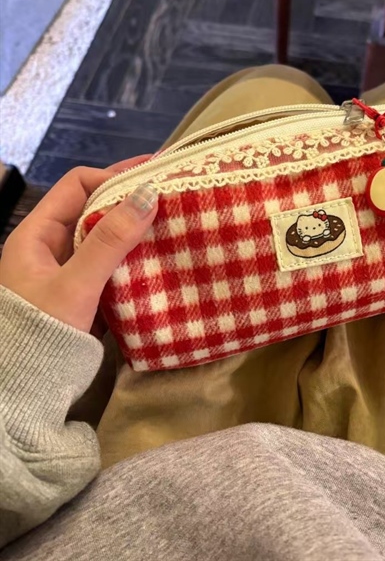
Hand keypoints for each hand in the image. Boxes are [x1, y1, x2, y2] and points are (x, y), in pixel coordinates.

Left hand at [0, 157, 157, 333]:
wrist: (27, 391)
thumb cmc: (43, 333)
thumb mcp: (76, 284)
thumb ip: (110, 241)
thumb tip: (148, 194)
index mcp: (38, 234)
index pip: (78, 186)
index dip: (114, 176)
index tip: (153, 178)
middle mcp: (52, 247)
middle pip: (95, 209)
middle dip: (131, 202)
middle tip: (172, 198)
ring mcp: (70, 272)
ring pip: (107, 239)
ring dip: (137, 232)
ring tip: (173, 227)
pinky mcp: (86, 295)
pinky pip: (114, 266)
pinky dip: (136, 260)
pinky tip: (162, 260)